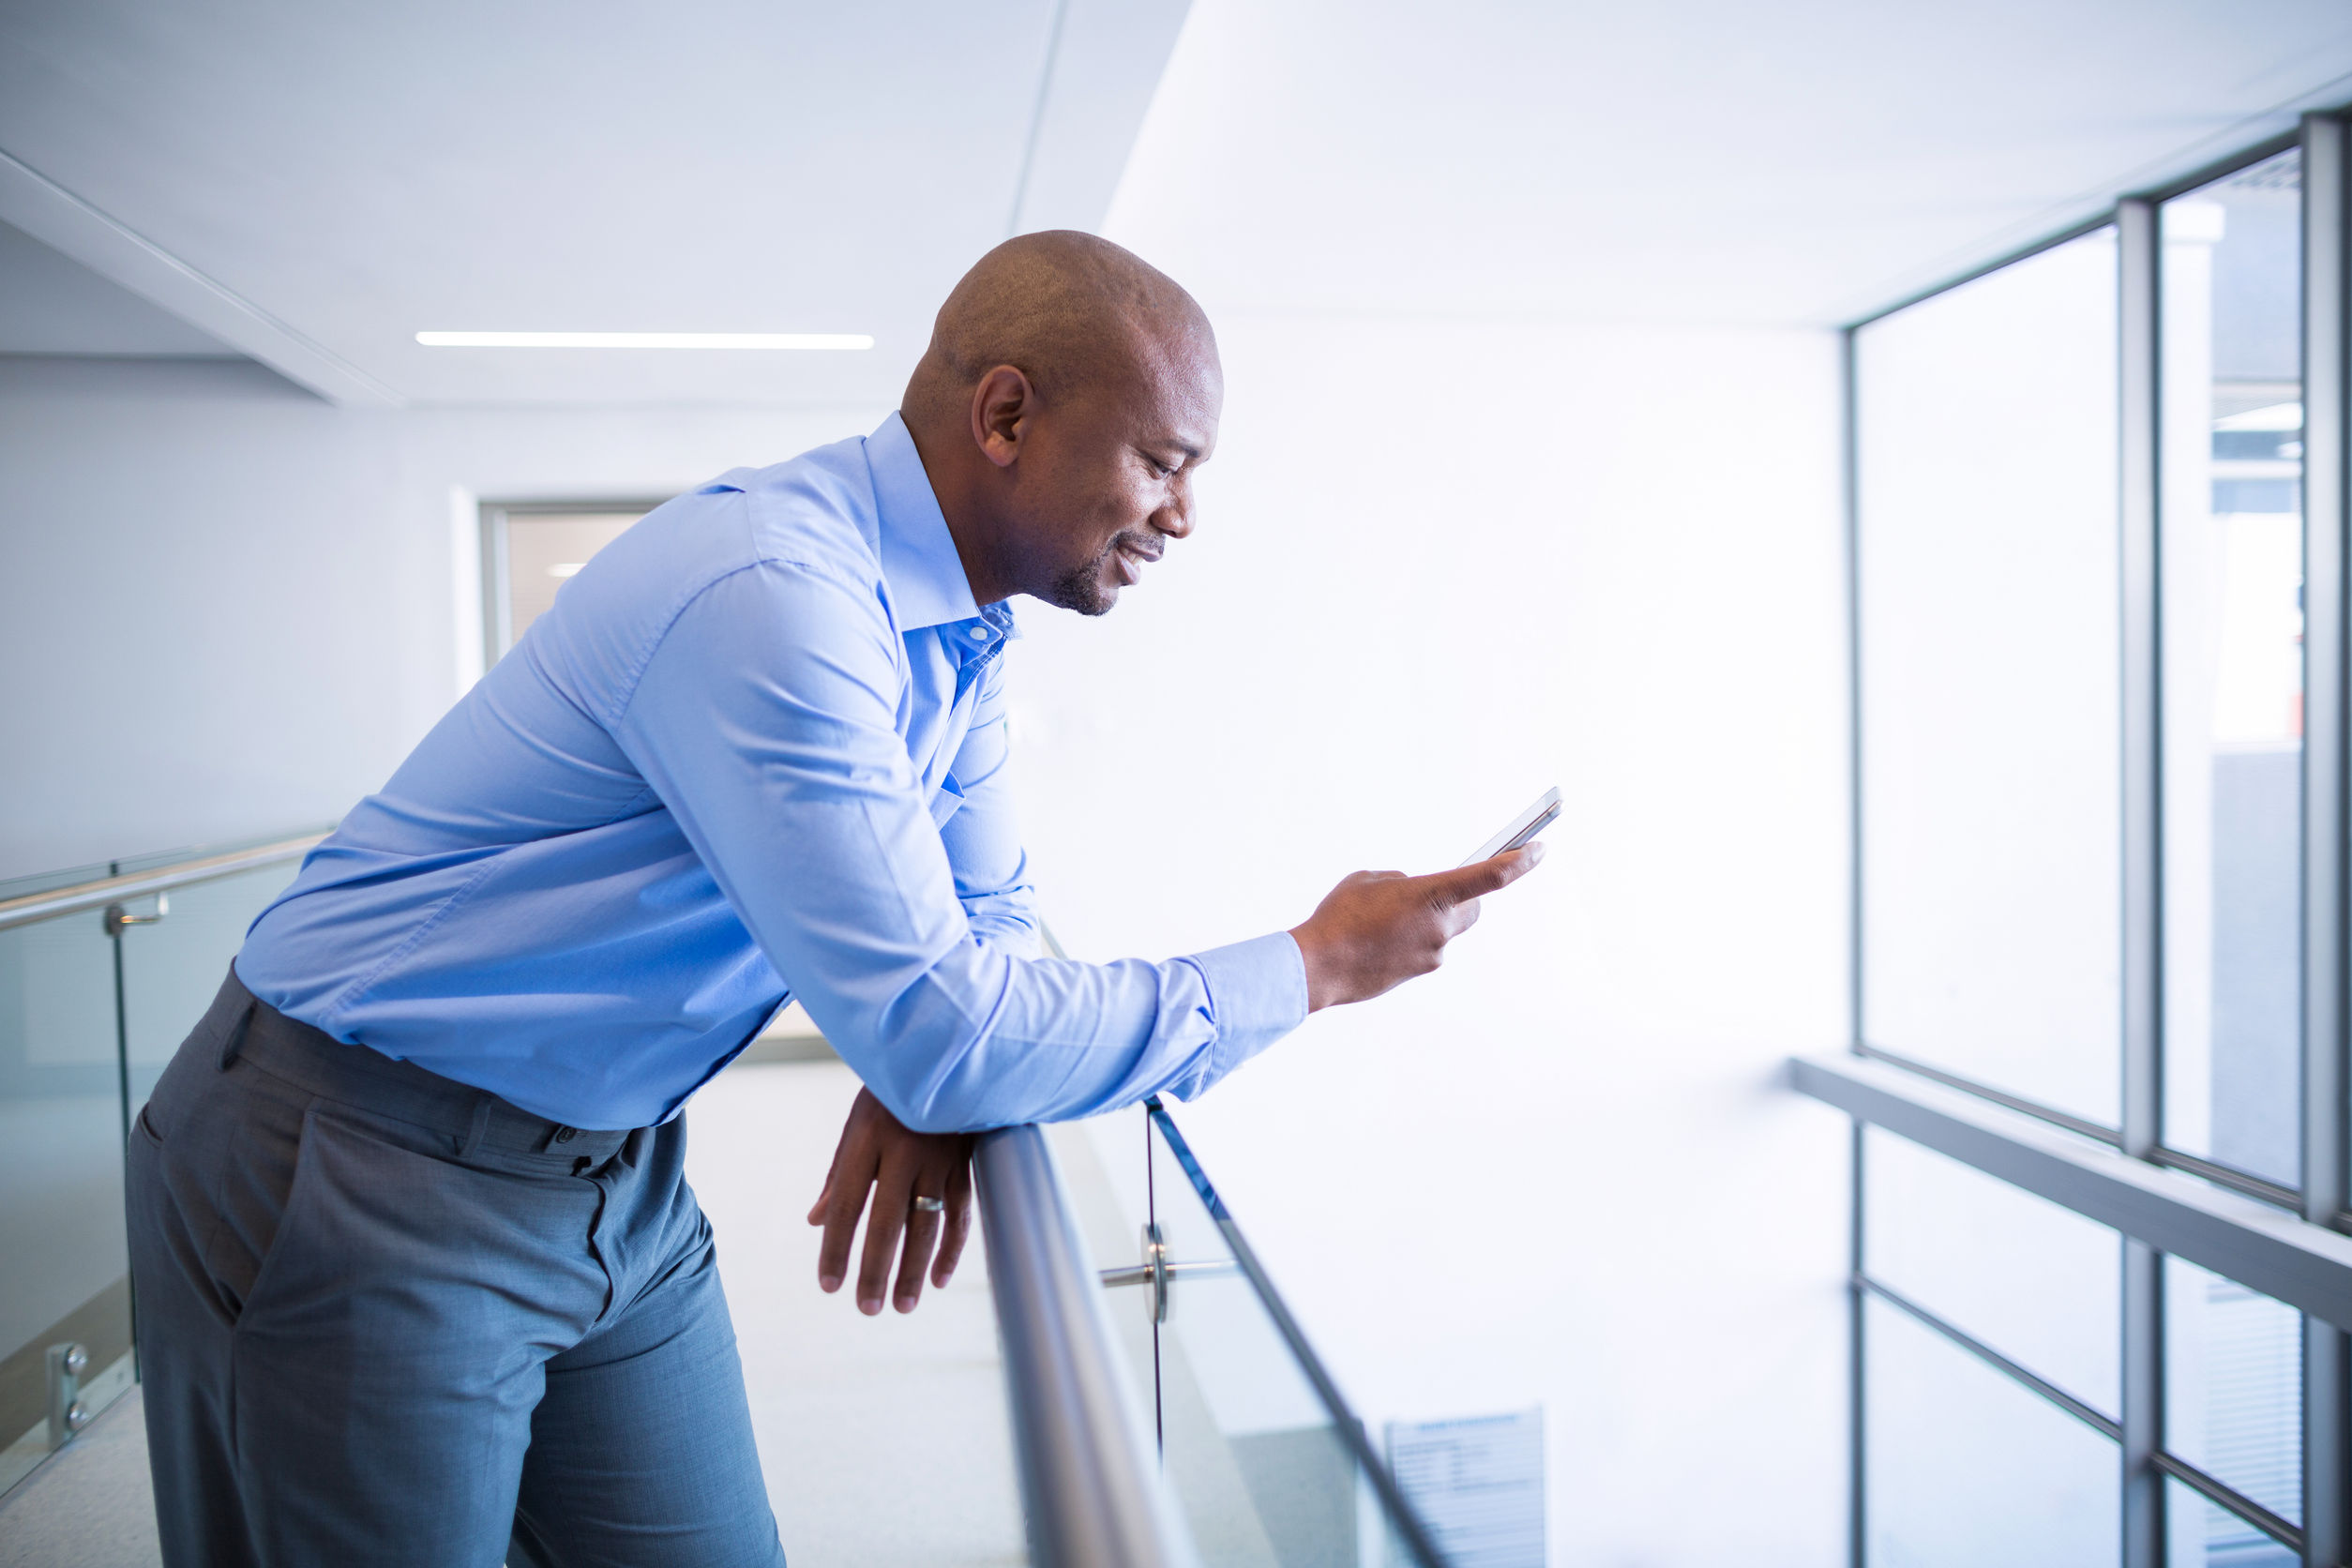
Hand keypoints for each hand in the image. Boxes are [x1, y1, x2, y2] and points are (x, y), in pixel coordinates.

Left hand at [806, 1088, 975, 1314]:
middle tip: (866, 1309)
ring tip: (902, 1305)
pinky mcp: (967, 1162)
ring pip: (927, 1223)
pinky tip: (939, 1278)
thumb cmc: (892, 1093)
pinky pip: (961, 1213)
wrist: (947, 1053)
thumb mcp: (858, 1123)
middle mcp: (904, 1149)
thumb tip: (817, 1221)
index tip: (828, 1284)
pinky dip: (952, 1248)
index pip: (846, 1204)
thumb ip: (840, 1173)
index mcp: (868, 1137)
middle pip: (887, 1222)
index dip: (836, 1247)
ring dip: (914, 1270)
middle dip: (875, 1270)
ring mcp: (940, 1156)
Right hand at [1288, 843, 1543, 1011]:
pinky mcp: (1419, 972)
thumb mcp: (1369, 881)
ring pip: (1444, 930)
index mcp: (1432, 894)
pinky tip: (1380, 939)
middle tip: (1439, 891)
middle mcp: (1441, 926)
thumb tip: (1413, 896)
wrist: (1319, 966)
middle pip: (1473, 908)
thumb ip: (1401, 883)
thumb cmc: (1340, 917)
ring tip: (1385, 920)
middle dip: (1464, 898)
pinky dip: (1410, 940)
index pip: (1491, 876)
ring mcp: (1433, 953)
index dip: (1521, 861)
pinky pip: (1425, 949)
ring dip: (1426, 921)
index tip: (1540, 849)